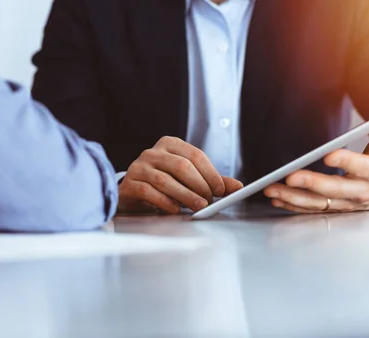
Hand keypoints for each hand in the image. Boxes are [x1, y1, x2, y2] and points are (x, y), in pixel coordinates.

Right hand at [118, 136, 243, 213]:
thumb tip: (238, 187)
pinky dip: (165, 202)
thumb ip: (212, 181)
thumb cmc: (165, 183)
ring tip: (198, 207)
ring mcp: (139, 167)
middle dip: (199, 186)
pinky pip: (149, 192)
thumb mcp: (189, 178)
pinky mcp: (130, 184)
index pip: (195, 155)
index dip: (211, 173)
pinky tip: (175, 210)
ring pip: (165, 180)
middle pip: (182, 166)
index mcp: (170, 144)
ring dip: (185, 196)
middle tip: (209, 201)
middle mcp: (153, 153)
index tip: (220, 190)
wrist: (134, 193)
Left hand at [264, 103, 368, 212]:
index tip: (329, 155)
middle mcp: (362, 191)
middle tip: (289, 177)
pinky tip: (276, 199)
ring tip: (272, 190)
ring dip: (294, 198)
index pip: (362, 167)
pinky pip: (312, 210)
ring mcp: (348, 203)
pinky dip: (294, 205)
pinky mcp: (337, 209)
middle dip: (312, 184)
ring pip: (319, 203)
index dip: (347, 162)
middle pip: (335, 190)